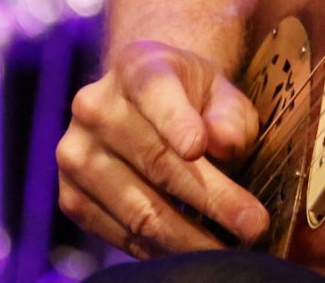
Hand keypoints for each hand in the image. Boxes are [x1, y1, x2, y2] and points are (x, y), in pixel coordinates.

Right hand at [56, 40, 270, 257]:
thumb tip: (225, 142)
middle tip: (254, 227)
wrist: (139, 102)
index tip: (198, 148)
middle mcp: (95, 108)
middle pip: (156, 162)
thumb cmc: (191, 98)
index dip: (176, 121)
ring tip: (230, 253)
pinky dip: (161, 250)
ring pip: (139, 208)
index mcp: (137, 68)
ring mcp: (75, 155)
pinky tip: (193, 255)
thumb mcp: (219, 91)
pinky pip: (121, 233)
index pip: (156, 92)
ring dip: (189, 239)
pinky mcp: (70, 198)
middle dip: (212, 201)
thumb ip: (229, 114)